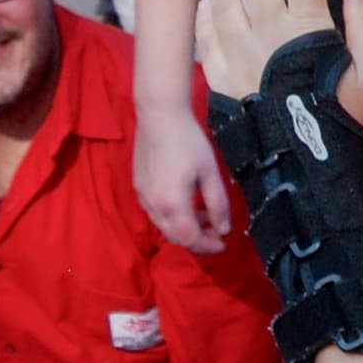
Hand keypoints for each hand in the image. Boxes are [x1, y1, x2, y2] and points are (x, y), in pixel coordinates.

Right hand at [134, 93, 229, 251]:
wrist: (159, 116)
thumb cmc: (188, 141)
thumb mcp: (210, 173)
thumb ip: (218, 204)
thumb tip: (223, 229)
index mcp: (173, 204)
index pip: (190, 239)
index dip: (207, 246)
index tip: (223, 243)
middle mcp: (154, 205)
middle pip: (175, 237)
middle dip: (197, 239)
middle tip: (216, 232)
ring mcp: (143, 196)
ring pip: (164, 225)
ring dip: (185, 227)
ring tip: (205, 216)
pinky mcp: (139, 187)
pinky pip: (155, 212)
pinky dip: (172, 216)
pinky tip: (186, 202)